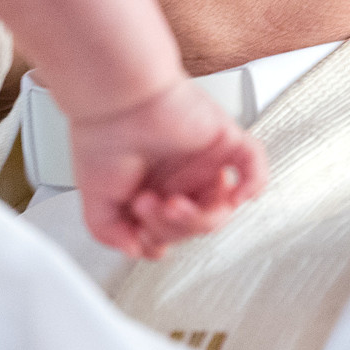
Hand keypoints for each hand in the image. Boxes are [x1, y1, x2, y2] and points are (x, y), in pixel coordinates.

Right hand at [67, 79, 266, 259]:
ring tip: (173, 202)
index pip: (171, 232)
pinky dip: (252, 185)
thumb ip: (111, 234)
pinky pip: (254, 169)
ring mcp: (204, 163)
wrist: (117, 98)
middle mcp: (180, 178)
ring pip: (222, 209)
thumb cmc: (102, 136)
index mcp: (153, 190)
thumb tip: (140, 250)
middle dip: (173, 226)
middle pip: (197, 226)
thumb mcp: (94, 201)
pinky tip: (234, 193)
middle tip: (149, 204)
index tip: (138, 222)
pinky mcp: (224, 141)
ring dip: (201, 217)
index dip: (158, 237)